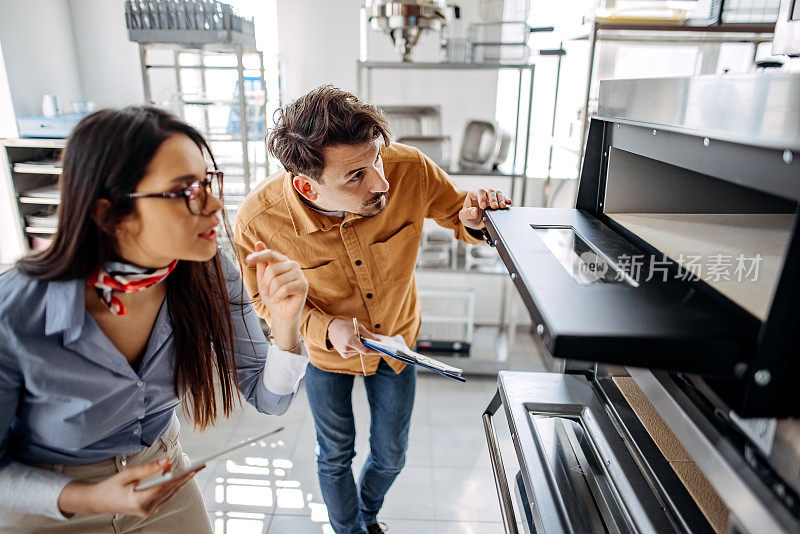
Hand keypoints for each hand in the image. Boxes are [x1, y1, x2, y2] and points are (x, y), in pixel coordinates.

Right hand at [57, 457, 199, 517]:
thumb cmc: (110, 487)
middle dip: (186, 477)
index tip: (193, 468)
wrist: (98, 501)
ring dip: (180, 480)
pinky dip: (171, 485)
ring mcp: (148, 510)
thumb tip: (167, 460)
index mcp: (140, 501)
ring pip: (170, 493)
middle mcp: (146, 508)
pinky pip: (165, 495)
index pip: (165, 487)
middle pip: (171, 490)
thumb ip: (148, 468)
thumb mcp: (128, 475)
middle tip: (200, 466)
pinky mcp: (149, 508)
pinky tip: (176, 474)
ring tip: (193, 468)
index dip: (180, 476)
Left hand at [246, 242, 307, 349]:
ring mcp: (299, 274)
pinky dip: (278, 297)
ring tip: (274, 297)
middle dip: (265, 284)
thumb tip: (258, 243)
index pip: (270, 254)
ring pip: (277, 280)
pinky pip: (284, 289)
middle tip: (266, 293)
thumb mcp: (263, 279)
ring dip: (271, 292)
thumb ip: (262, 263)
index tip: (247, 261)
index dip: (259, 256)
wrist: (281, 314)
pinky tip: (279, 300)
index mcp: (283, 261)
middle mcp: (292, 265)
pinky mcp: (304, 285)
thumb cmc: (272, 296)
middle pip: (272, 269)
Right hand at [327, 318, 383, 358]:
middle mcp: (347, 349)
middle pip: (363, 351)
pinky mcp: (344, 355)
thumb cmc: (346, 326)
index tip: (383, 352)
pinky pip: (355, 353)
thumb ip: (369, 335)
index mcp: (351, 341)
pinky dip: (357, 348)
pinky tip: (353, 342)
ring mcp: (344, 353)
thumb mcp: (358, 327)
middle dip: (369, 347)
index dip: (375, 352)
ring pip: (359, 352)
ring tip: (358, 339)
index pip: (366, 350)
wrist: (331, 328)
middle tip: (373, 342)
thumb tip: (378, 341)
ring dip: (362, 347)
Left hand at [459, 188, 511, 229]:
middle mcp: (483, 192)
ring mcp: (491, 195)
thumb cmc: (468, 216)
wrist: (475, 220)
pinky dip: (506, 199)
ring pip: (497, 193)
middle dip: (492, 199)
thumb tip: (474, 211)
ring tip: (502, 206)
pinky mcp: (498, 199)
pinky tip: (508, 203)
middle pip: (489, 192)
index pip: (478, 192)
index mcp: (473, 193)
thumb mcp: (464, 217)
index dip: (481, 198)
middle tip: (494, 207)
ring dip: (500, 200)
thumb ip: (467, 214)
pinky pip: (503, 197)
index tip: (483, 206)